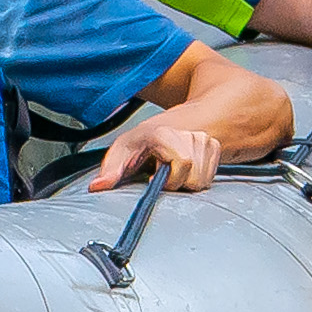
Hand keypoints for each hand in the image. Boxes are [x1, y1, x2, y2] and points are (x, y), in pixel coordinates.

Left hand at [88, 98, 245, 194]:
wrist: (166, 125)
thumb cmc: (142, 140)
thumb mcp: (122, 151)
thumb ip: (110, 170)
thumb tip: (97, 186)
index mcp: (165, 134)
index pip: (184, 163)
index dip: (170, 179)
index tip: (154, 180)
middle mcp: (188, 133)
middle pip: (194, 177)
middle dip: (177, 184)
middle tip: (162, 176)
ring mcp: (203, 139)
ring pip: (202, 180)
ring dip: (186, 183)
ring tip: (172, 172)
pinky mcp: (213, 146)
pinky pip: (209, 178)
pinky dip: (196, 179)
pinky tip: (183, 170)